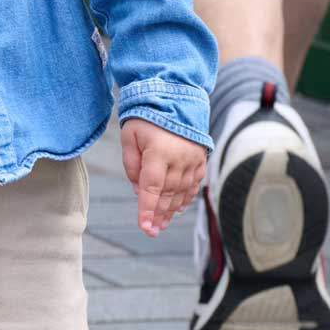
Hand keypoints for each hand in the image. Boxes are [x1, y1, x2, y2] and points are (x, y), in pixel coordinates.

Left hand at [120, 119, 205, 237]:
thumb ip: (131, 165)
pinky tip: (177, 209)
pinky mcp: (200, 159)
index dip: (147, 209)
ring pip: (181, 191)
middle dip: (158, 214)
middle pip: (167, 193)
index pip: (152, 187)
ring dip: (171, 209)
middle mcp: (179, 158)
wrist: (175, 98)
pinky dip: (185, 197)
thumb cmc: (146, 118)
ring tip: (161, 224)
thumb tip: (139, 190)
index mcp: (159, 152)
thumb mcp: (129, 136)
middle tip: (151, 231)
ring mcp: (193, 159)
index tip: (145, 228)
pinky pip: (193, 183)